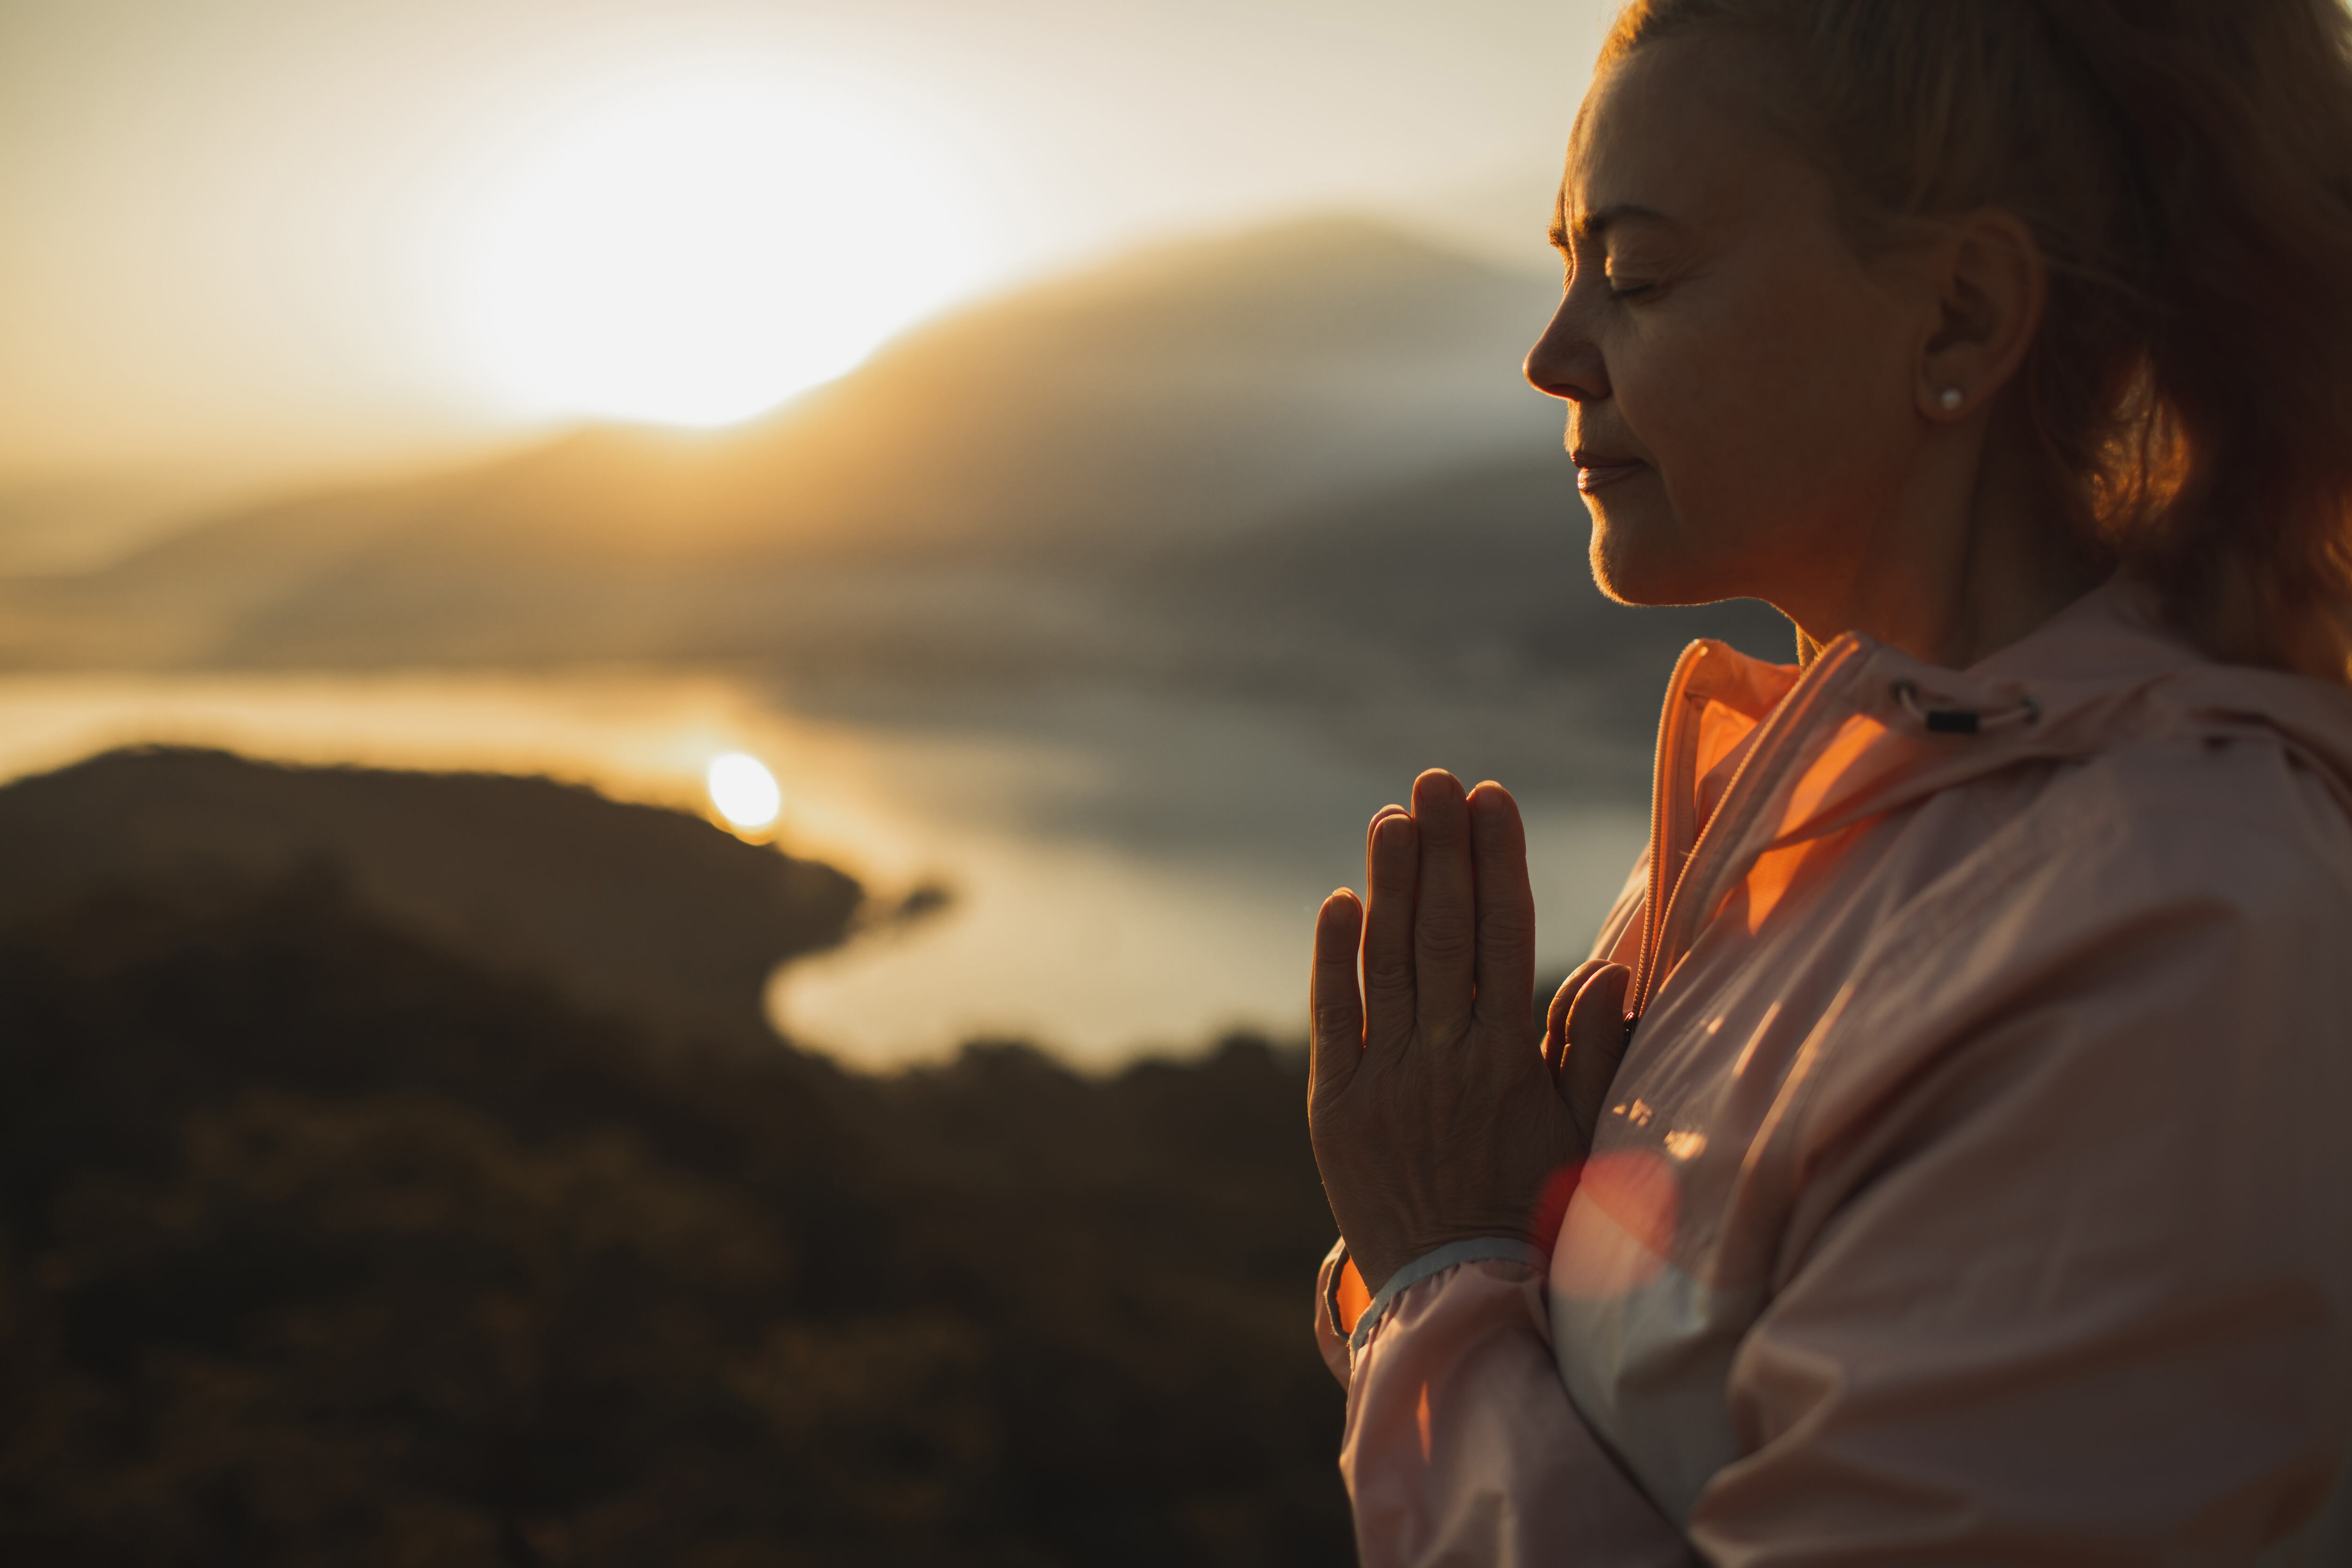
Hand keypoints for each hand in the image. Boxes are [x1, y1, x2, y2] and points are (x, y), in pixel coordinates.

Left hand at [1308, 770, 1632, 1294]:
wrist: (1459, 1298)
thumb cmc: (1536, 1213)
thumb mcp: (1584, 1137)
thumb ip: (1591, 1051)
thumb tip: (1605, 967)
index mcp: (1508, 1063)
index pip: (1504, 938)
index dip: (1497, 862)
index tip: (1492, 798)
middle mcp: (1443, 1062)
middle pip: (1443, 933)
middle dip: (1441, 850)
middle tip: (1435, 780)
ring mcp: (1383, 1082)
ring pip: (1386, 963)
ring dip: (1389, 884)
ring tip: (1391, 816)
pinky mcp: (1334, 1108)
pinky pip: (1332, 1019)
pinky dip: (1334, 959)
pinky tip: (1339, 902)